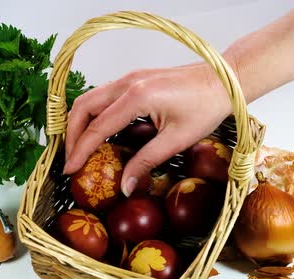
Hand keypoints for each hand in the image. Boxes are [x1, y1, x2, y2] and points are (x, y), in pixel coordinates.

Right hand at [63, 62, 233, 196]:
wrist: (225, 80)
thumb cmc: (207, 107)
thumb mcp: (177, 139)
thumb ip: (146, 162)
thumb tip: (125, 187)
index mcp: (136, 97)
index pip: (97, 127)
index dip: (80, 151)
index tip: (68, 170)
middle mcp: (126, 82)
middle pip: (83, 107)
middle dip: (71, 135)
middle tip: (69, 160)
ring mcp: (129, 77)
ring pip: (90, 98)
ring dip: (79, 122)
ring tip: (78, 148)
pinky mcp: (134, 78)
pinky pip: (102, 95)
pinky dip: (92, 114)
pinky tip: (97, 132)